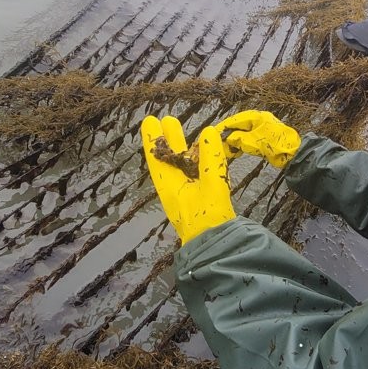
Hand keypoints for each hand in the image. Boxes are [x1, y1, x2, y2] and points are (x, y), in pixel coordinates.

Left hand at [140, 115, 235, 243]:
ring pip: (183, 166)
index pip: (157, 158)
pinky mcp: (201, 201)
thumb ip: (211, 160)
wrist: (219, 249)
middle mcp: (176, 190)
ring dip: (183, 147)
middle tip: (167, 119)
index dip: (153, 139)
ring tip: (183, 129)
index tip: (149, 120)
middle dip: (169, 139)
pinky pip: (195, 175)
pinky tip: (202, 153)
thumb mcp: (213, 187)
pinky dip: (197, 161)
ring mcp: (188, 196)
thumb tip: (208, 132)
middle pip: (170, 159)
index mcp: (170, 187)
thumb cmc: (209, 222)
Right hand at [217, 110, 301, 168]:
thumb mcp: (253, 142)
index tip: (214, 133)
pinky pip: (249, 136)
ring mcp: (263, 126)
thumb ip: (238, 139)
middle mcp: (259, 119)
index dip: (224, 126)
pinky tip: (237, 149)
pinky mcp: (265, 135)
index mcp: (257, 116)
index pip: (236, 119)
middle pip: (239, 124)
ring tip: (227, 147)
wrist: (293, 154)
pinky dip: (242, 142)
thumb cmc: (275, 145)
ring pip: (244, 131)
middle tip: (218, 141)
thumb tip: (228, 138)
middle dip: (228, 133)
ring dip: (235, 139)